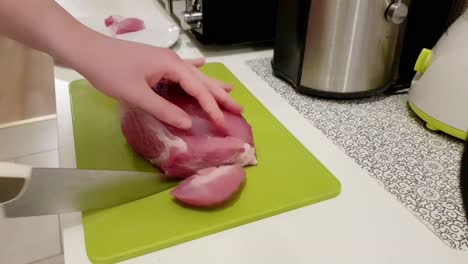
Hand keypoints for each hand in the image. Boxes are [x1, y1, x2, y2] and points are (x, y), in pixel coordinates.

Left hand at [71, 36, 241, 129]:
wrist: (87, 51)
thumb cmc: (110, 72)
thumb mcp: (137, 95)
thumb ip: (164, 110)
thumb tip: (189, 124)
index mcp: (172, 67)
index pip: (199, 91)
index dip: (213, 109)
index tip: (224, 124)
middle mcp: (173, 61)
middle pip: (202, 81)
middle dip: (221, 96)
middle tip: (239, 108)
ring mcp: (165, 60)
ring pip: (194, 75)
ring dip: (212, 84)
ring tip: (230, 90)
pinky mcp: (156, 62)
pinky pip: (182, 69)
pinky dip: (194, 71)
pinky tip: (202, 65)